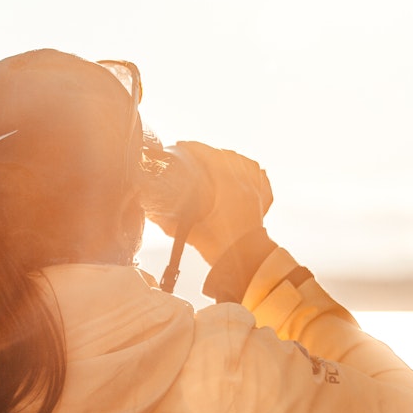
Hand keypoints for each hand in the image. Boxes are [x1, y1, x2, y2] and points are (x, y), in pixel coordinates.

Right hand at [142, 141, 272, 265]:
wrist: (248, 265)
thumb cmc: (222, 249)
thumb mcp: (194, 232)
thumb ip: (170, 223)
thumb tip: (151, 214)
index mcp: (229, 187)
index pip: (210, 156)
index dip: (193, 148)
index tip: (181, 146)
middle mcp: (245, 185)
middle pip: (226, 156)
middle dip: (208, 152)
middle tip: (192, 154)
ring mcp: (256, 192)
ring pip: (243, 163)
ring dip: (226, 158)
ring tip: (212, 159)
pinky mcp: (261, 200)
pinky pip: (258, 176)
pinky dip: (248, 169)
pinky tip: (240, 169)